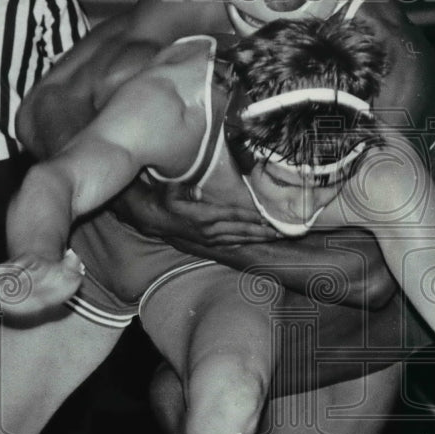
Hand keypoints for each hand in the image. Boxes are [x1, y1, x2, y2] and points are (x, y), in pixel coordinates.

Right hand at [0, 249, 84, 316]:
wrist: (45, 274)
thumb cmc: (58, 275)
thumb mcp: (69, 270)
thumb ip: (72, 266)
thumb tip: (74, 257)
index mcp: (31, 265)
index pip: (20, 266)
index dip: (12, 268)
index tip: (5, 270)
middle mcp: (16, 273)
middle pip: (1, 275)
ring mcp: (5, 282)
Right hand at [154, 184, 280, 246]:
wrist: (153, 219)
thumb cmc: (165, 200)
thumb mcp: (172, 190)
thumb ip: (187, 189)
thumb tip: (198, 189)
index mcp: (204, 216)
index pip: (234, 214)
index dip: (251, 216)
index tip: (267, 216)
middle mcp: (209, 231)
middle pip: (241, 230)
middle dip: (262, 231)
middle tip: (281, 232)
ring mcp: (209, 239)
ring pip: (238, 239)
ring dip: (257, 238)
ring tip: (273, 237)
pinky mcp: (207, 243)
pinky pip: (230, 244)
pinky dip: (244, 242)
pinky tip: (254, 242)